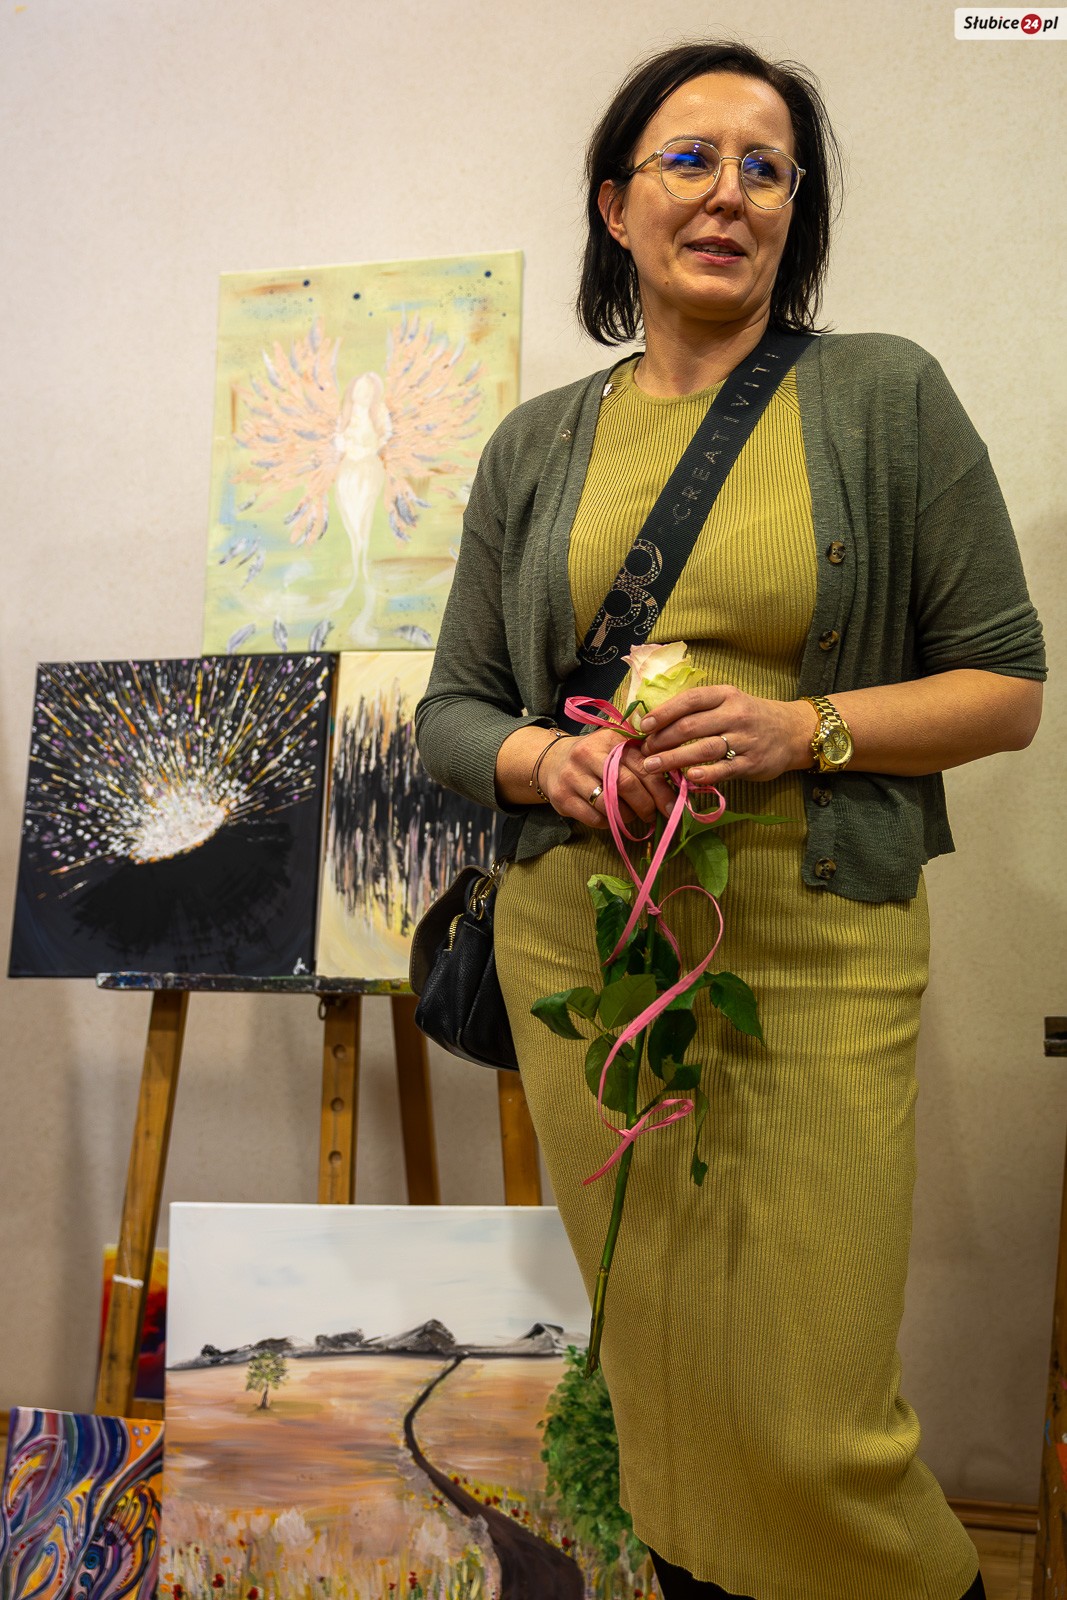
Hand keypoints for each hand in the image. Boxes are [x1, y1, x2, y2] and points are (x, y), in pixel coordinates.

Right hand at [540, 726, 678, 829]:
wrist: (552, 761)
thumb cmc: (597, 757)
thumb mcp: (617, 747)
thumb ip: (644, 757)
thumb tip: (679, 781)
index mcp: (610, 740)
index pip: (642, 765)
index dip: (661, 789)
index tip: (673, 807)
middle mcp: (588, 754)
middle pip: (626, 785)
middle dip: (645, 805)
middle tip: (652, 816)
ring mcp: (572, 776)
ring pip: (609, 805)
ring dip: (627, 817)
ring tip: (632, 816)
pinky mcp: (562, 797)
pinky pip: (594, 818)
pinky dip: (608, 823)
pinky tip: (612, 818)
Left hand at [638, 685, 814, 785]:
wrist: (792, 732)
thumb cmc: (750, 717)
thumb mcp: (729, 702)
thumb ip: (699, 709)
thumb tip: (657, 722)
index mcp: (725, 695)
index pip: (689, 700)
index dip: (663, 712)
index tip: (643, 725)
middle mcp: (735, 714)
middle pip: (691, 726)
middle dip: (662, 740)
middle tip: (644, 751)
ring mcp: (744, 739)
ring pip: (703, 748)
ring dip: (674, 759)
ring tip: (652, 766)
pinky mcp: (752, 762)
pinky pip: (724, 769)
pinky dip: (705, 773)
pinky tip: (687, 777)